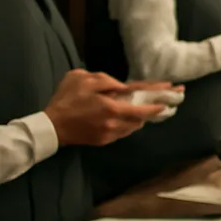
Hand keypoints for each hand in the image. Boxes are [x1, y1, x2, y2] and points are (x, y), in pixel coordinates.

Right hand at [44, 69, 165, 145]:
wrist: (51, 126)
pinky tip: (129, 118)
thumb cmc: (66, 99)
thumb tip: (123, 87)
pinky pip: (123, 132)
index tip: (168, 100)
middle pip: (141, 119)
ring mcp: (110, 134)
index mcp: (111, 108)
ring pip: (133, 127)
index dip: (156, 103)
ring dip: (140, 119)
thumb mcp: (83, 79)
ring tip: (146, 109)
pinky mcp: (104, 141)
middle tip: (163, 103)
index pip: (141, 107)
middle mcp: (114, 124)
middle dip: (152, 111)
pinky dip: (128, 125)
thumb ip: (107, 81)